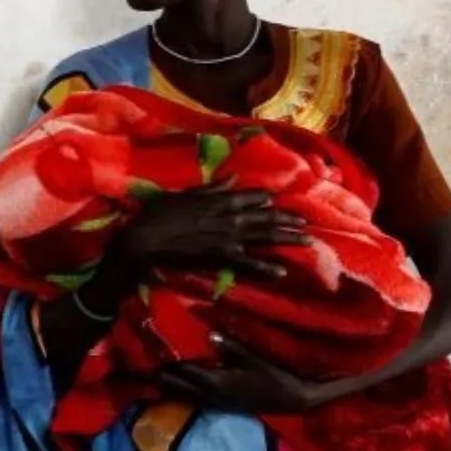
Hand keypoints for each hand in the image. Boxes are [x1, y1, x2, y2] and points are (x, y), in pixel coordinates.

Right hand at [105, 189, 307, 284]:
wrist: (143, 241)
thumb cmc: (156, 214)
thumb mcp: (183, 194)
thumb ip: (210, 188)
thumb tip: (232, 178)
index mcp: (219, 200)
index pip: (250, 197)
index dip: (265, 199)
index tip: (276, 201)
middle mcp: (229, 218)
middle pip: (264, 217)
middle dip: (286, 219)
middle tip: (305, 222)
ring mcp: (228, 239)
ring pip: (264, 237)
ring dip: (286, 239)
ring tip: (307, 241)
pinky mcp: (221, 258)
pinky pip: (249, 263)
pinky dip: (265, 268)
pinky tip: (281, 271)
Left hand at [161, 334, 341, 413]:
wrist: (291, 401)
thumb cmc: (275, 378)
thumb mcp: (255, 360)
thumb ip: (231, 347)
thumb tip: (208, 333)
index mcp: (216, 382)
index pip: (183, 371)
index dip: (166, 361)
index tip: (150, 349)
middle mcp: (209, 395)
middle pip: (176, 385)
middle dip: (159, 373)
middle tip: (141, 360)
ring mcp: (213, 402)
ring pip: (181, 394)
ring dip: (167, 383)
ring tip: (150, 372)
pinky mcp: (219, 405)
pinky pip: (192, 398)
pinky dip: (179, 390)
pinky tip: (172, 384)